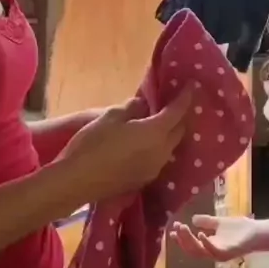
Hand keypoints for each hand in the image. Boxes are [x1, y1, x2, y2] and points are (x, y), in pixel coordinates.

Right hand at [58, 88, 192, 203]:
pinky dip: (158, 147)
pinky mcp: (144, 180)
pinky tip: (147, 143)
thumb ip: (132, 108)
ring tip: (160, 121)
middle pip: (179, 131)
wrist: (77, 181)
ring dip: (169, 133)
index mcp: (156, 133)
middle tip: (172, 103)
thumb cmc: (94, 143)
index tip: (191, 86)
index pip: (178, 112)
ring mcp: (154, 169)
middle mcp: (161, 152)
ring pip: (170, 147)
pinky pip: (159, 159)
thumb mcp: (111, 117)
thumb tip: (144, 105)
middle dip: (179, 116)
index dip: (185, 97)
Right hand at [170, 215, 268, 261]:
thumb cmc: (242, 229)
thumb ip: (207, 222)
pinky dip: (206, 243)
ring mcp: (221, 254)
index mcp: (210, 245)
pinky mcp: (229, 252)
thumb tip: (192, 219)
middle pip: (193, 250)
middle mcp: (213, 252)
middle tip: (176, 227)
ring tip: (183, 228)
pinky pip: (214, 252)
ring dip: (190, 241)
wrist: (259, 232)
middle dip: (182, 239)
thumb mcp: (220, 223)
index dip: (180, 239)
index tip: (171, 230)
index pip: (192, 245)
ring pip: (200, 252)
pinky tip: (200, 233)